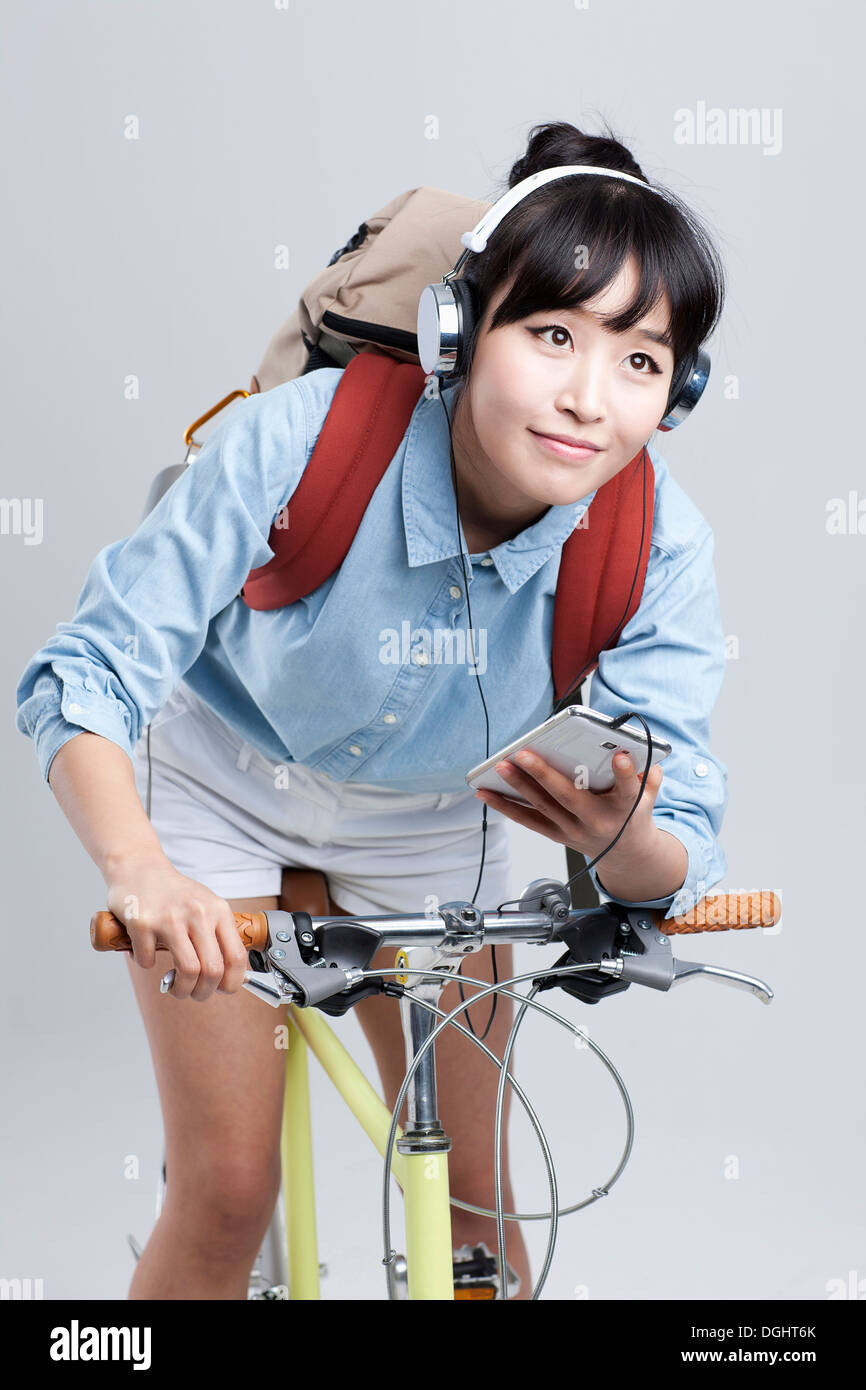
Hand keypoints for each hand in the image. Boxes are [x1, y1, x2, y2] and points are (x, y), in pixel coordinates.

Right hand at [105, 856, 249, 1001]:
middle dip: (204, 992)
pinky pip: (148, 961)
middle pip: (212, 970)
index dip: (232, 983)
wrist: (139, 866)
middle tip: (194, 994)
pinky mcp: (142, 922)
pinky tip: (144, 953)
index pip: (237, 957)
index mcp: (218, 911)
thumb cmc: (175, 892)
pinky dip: (145, 964)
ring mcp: (170, 918)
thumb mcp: (207, 905)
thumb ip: (220, 934)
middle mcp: (197, 913)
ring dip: (179, 989)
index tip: (222, 990)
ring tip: (174, 987)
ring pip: (187, 971)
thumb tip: (235, 975)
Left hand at [474, 749, 662, 862]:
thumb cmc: (633, 814)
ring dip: (518, 786)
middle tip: (524, 753)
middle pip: (569, 797)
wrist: (626, 854)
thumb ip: (647, 774)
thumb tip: (634, 749)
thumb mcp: (649, 795)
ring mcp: (574, 830)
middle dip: (544, 774)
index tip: (620, 755)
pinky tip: (486, 792)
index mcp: (626, 808)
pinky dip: (505, 807)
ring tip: (500, 766)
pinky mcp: (557, 835)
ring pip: (543, 806)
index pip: (628, 790)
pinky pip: (528, 820)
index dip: (626, 773)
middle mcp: (597, 821)